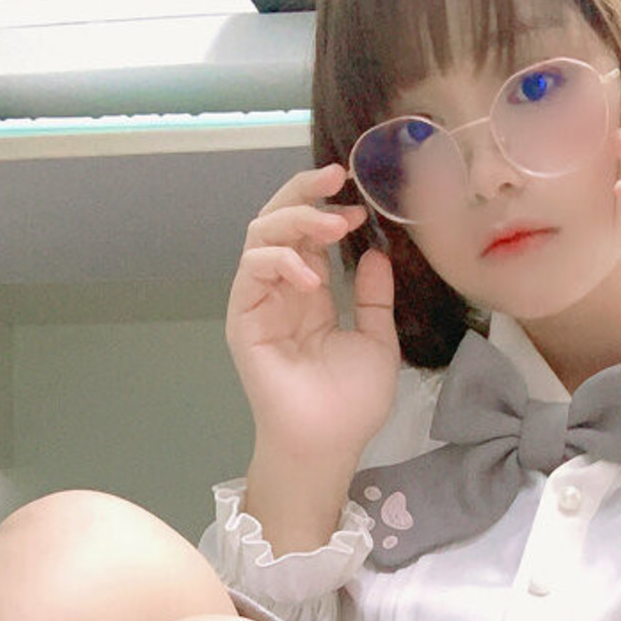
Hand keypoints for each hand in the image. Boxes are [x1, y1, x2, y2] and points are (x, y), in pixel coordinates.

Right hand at [226, 161, 400, 473]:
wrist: (328, 444)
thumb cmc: (350, 403)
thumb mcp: (377, 340)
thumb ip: (374, 297)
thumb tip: (376, 254)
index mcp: (310, 294)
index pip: (309, 235)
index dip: (330, 210)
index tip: (361, 202)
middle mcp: (281, 291)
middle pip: (279, 222)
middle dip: (305, 192)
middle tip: (337, 176)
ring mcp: (259, 302)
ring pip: (261, 235)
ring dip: (296, 219)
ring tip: (334, 223)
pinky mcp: (243, 318)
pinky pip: (252, 270)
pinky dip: (279, 260)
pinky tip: (312, 276)